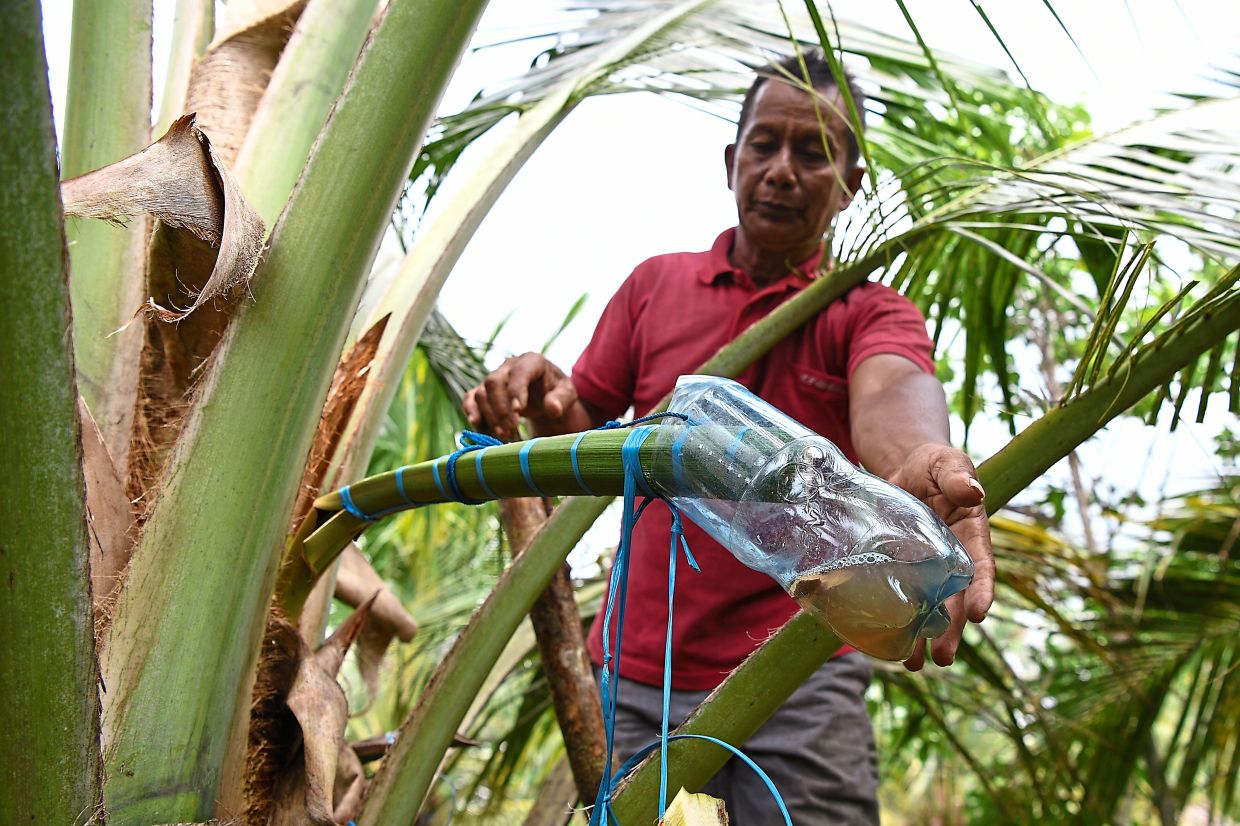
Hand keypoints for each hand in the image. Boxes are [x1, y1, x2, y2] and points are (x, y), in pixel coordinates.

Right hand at [463, 352, 577, 439]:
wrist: (545, 394)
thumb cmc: (557, 392)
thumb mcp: (567, 394)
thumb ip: (562, 400)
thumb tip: (552, 409)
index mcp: (531, 361)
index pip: (519, 372)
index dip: (516, 390)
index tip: (518, 411)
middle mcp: (508, 366)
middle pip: (494, 382)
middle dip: (500, 409)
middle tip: (510, 430)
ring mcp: (494, 378)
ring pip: (481, 393)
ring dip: (490, 416)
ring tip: (505, 436)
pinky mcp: (484, 391)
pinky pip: (470, 398)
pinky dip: (470, 410)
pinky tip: (476, 424)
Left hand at [885, 443, 993, 670]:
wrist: (904, 467)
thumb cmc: (934, 465)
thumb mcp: (948, 464)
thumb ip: (958, 477)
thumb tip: (973, 492)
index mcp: (972, 536)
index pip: (982, 567)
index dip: (982, 590)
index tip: (980, 614)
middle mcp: (953, 560)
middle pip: (955, 601)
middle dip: (951, 630)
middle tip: (944, 657)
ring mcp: (926, 568)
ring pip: (929, 608)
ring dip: (923, 637)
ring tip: (914, 663)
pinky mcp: (900, 568)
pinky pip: (901, 598)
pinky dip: (895, 620)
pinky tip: (884, 642)